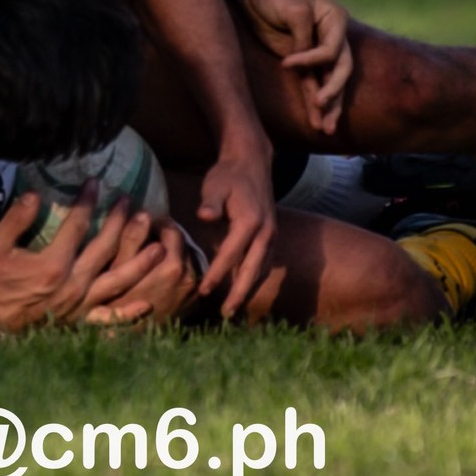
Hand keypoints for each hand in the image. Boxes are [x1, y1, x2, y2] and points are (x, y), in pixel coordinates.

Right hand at [0, 186, 168, 330]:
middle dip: (121, 223)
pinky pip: (109, 319)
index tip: (96, 182)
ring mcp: (80, 305)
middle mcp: (72, 285)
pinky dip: (128, 313)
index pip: (78, 225)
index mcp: (53, 265)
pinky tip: (147, 304)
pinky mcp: (80, 322)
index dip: (88, 201)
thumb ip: (15, 220)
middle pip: (105, 248)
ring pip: (117, 281)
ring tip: (159, 245)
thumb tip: (36, 194)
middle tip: (132, 203)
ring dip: (139, 262)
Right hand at [90, 213, 198, 328]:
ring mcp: (193, 292)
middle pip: (182, 244)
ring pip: (186, 259)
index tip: (145, 224)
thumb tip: (144, 212)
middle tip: (149, 236)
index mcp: (173, 266)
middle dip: (166, 236)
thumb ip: (132, 237)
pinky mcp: (193, 303)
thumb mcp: (118, 268)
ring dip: (172, 252)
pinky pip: (188, 275)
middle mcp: (189, 278)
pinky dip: (177, 269)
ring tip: (153, 254)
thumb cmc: (117, 302)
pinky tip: (160, 273)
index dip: (157, 223)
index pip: (172, 229)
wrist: (126, 344)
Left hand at [194, 145, 276, 319]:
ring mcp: (271, 234)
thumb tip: (204, 216)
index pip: (231, 255)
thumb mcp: (216, 184)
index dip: (217, 274)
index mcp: (250, 221)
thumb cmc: (228, 174)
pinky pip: (265, 262)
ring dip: (248, 289)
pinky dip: (255, 277)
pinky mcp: (271, 234)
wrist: (251, 161)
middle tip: (225, 314)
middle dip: (239, 294)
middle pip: (252, 270)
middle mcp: (265, 231)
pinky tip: (244, 288)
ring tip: (233, 308)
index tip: (204, 291)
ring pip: (261, 269)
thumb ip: (211, 203)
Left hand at [234, 0, 352, 135]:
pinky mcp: (302, 63)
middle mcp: (332, 37)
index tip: (287, 63)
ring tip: (327, 129)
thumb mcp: (294, 11)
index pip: (333, 49)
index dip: (313, 60)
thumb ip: (304, 40)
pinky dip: (313, 103)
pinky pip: (312, 85)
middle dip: (333, 91)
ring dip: (329, 106)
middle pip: (341, 70)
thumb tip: (305, 67)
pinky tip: (317, 122)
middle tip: (322, 105)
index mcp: (335, 19)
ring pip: (330, 83)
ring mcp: (318, 52)